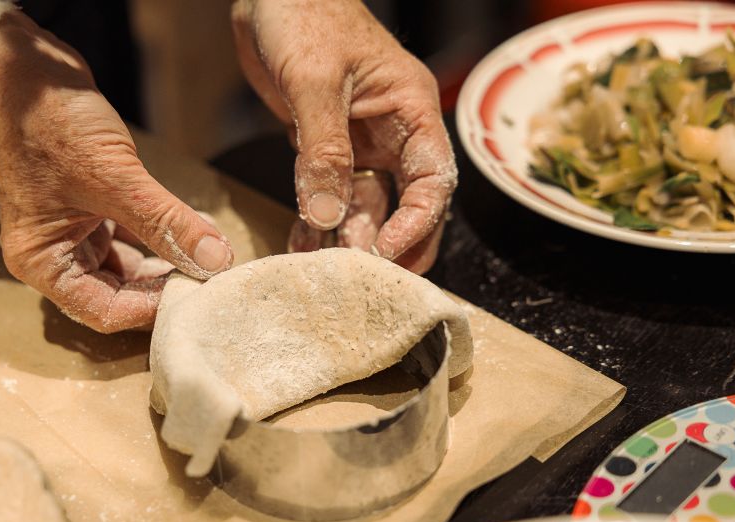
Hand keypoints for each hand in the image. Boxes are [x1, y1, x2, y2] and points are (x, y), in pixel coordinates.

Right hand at [0, 11, 232, 332]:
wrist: (29, 71)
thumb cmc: (51, 123)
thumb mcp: (116, 179)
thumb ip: (167, 222)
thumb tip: (216, 259)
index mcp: (44, 261)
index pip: (104, 310)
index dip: (151, 309)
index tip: (196, 296)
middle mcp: (56, 254)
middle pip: (119, 293)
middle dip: (165, 287)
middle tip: (210, 281)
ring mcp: (74, 231)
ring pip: (131, 265)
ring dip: (169, 261)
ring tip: (209, 258)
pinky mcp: (93, 209)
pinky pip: (134, 235)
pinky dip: (162, 235)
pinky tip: (197, 231)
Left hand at [231, 0, 455, 273]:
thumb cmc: (305, 16)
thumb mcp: (316, 83)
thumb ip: (323, 148)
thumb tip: (326, 215)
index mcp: (412, 111)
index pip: (432, 179)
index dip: (417, 222)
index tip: (387, 253)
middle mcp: (393, 133)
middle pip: (409, 202)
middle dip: (395, 243)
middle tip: (373, 282)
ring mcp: (360, 143)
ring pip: (366, 204)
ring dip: (348, 237)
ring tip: (328, 271)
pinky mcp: (326, 147)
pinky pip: (330, 193)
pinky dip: (318, 220)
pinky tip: (302, 244)